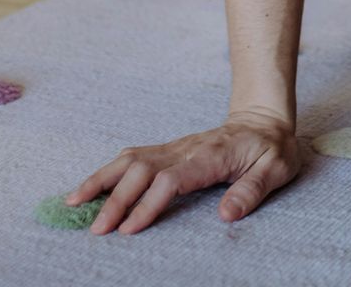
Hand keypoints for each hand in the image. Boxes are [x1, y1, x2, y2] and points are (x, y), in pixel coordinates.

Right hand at [66, 108, 301, 234]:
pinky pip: (132, 157)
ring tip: (74, 202)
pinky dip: (108, 172)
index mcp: (210, 156)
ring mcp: (173, 147)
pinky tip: (91, 187)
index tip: (129, 229)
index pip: (171, 180)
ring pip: (129, 159)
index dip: (148, 203)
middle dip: (116, 200)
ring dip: (101, 179)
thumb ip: (252, 191)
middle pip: (141, 170)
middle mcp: (185, 149)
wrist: (264, 120)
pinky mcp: (167, 150)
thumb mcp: (276, 169)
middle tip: (96, 230)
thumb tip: (226, 215)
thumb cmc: (271, 148)